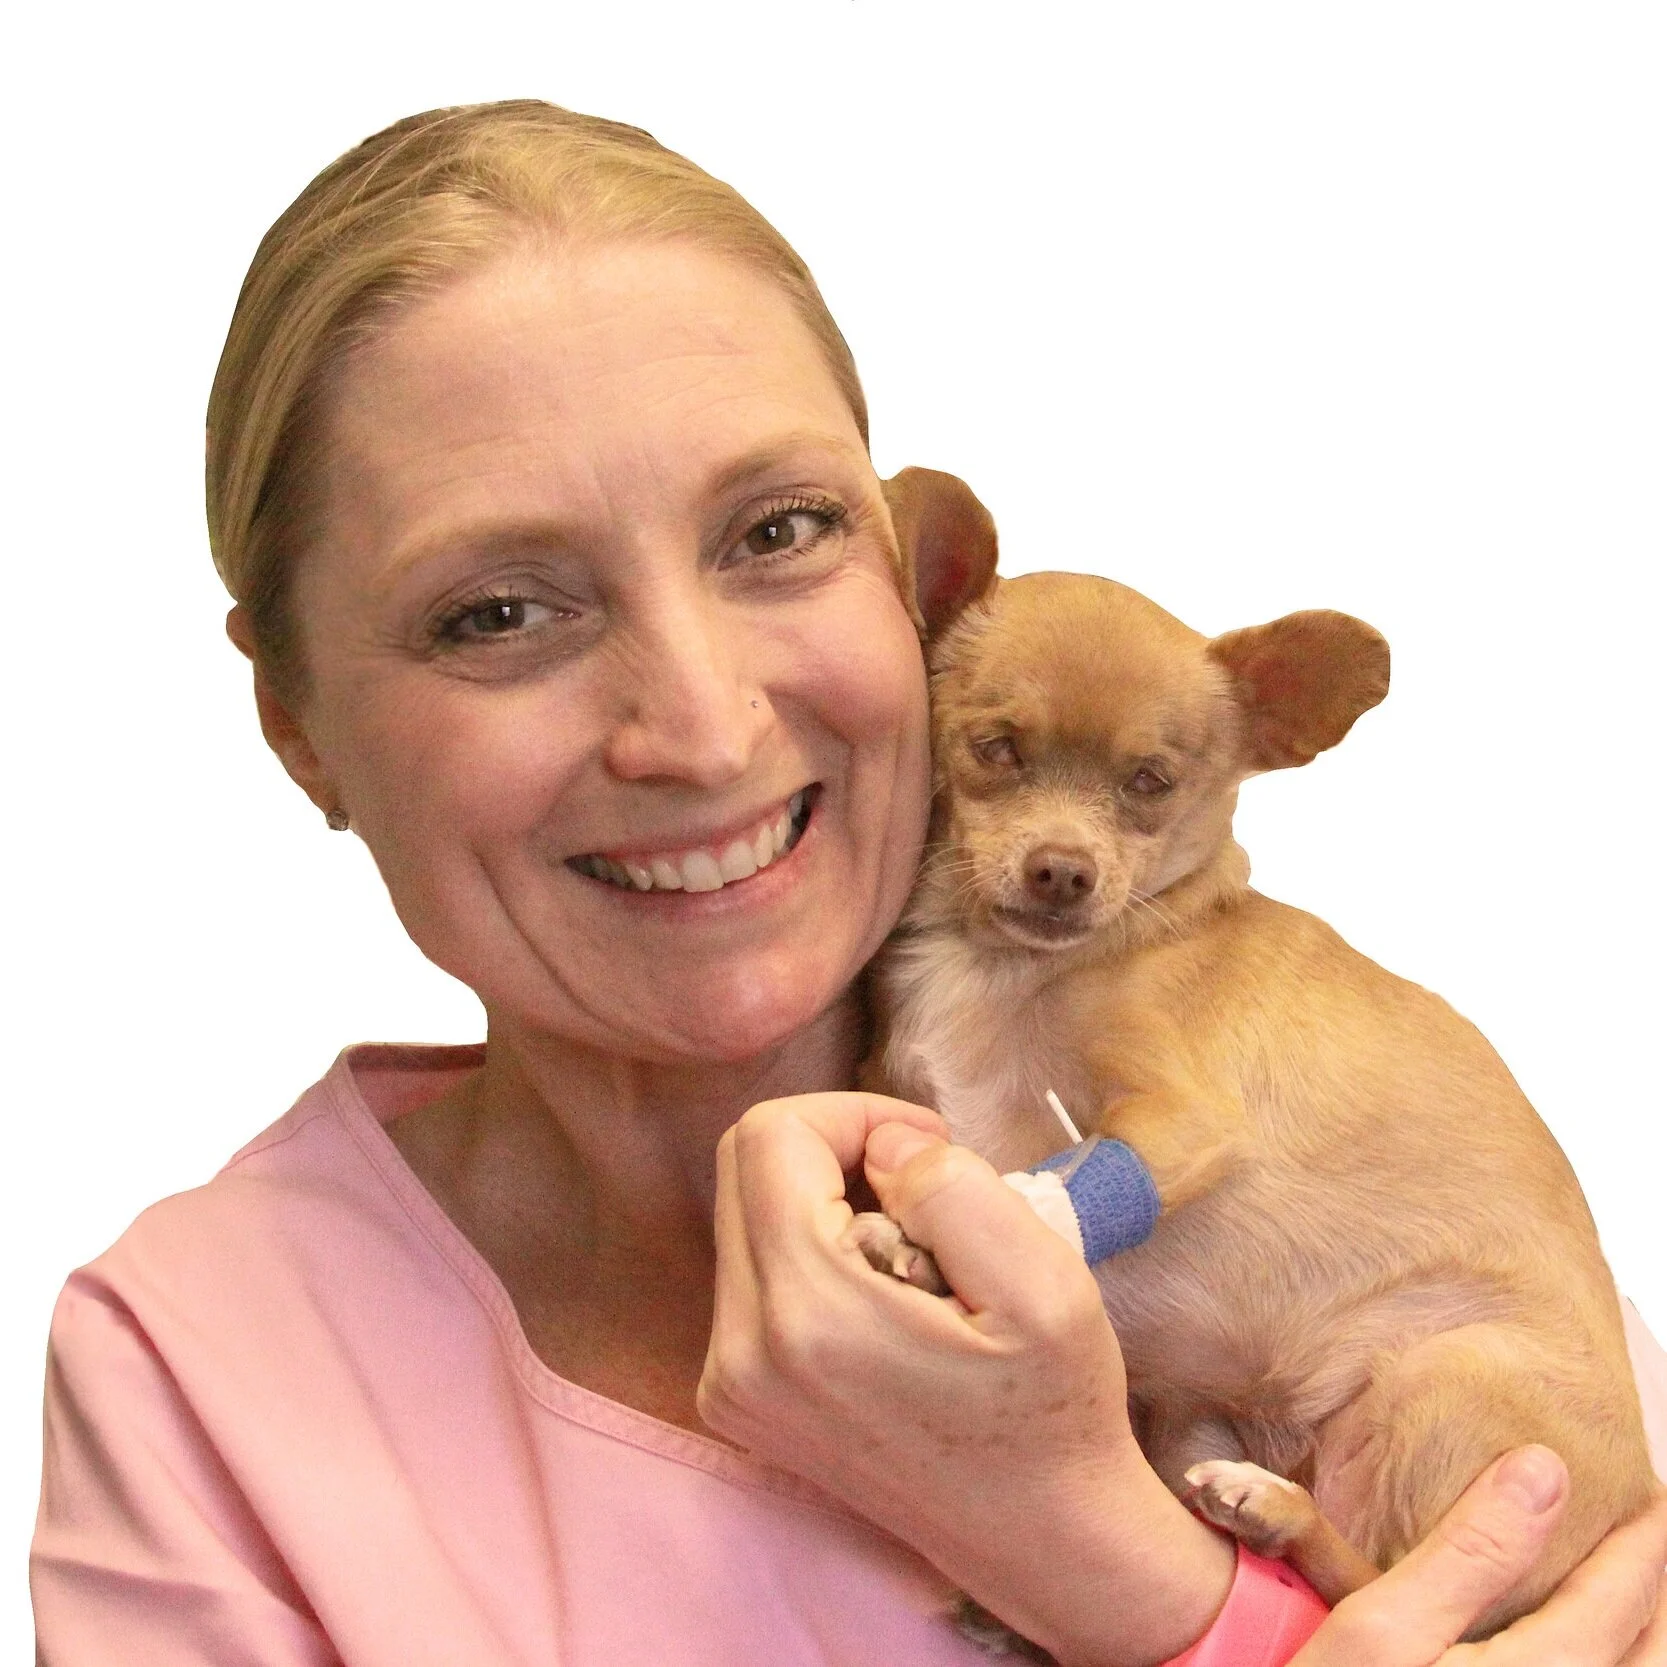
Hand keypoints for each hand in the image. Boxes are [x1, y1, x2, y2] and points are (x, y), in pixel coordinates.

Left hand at [698, 1099, 1233, 1666]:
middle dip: (835, 1148)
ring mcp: (726, 1383)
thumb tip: (880, 1148)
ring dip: (825, 1200)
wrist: (1039, 1539)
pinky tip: (883, 1290)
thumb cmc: (1052, 1411)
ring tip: (914, 1248)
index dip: (854, 1113)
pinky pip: (750, 1270)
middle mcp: (738, 1351)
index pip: (770, 1137)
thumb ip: (950, 1186)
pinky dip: (810, 1249)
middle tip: (923, 1186)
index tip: (927, 1145)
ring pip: (743, 1212)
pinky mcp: (734, 1399)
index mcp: (807, 1314)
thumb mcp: (1041, 1282)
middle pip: (742, 1166)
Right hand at [1292, 1447, 1666, 1664]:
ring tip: (1643, 1601)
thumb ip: (1469, 1551)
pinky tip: (1598, 1655)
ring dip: (1651, 1642)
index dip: (1644, 1539)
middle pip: (1653, 1656)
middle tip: (1656, 1537)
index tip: (1649, 1492)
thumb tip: (1546, 1469)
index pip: (1621, 1598)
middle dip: (1660, 1592)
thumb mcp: (1379, 1627)